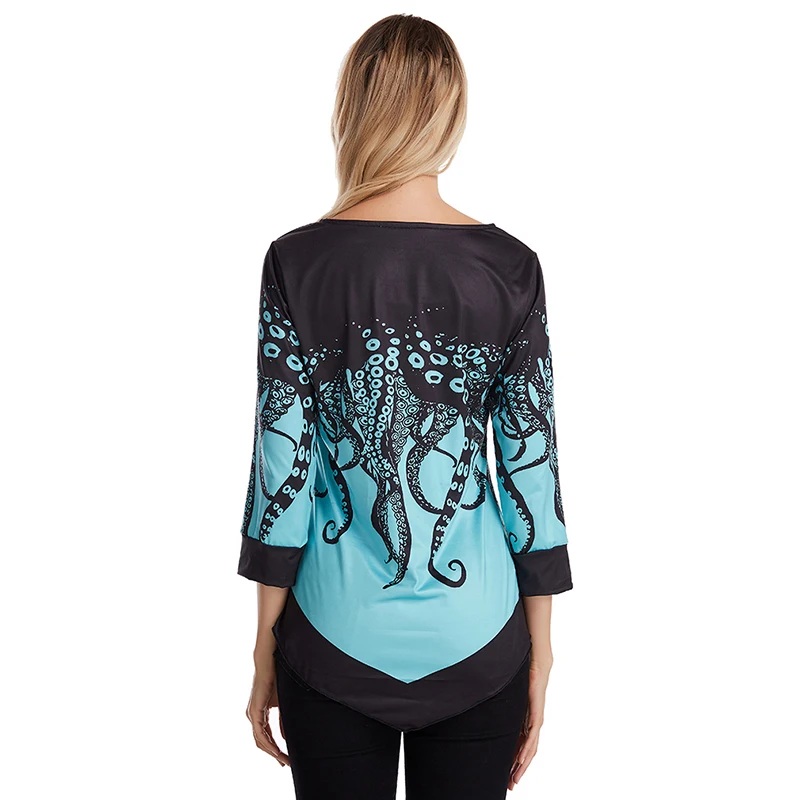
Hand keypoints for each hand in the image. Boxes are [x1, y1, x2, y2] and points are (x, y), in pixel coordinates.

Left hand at [245, 660, 289, 766]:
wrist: (269, 662)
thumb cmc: (276, 678)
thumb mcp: (282, 703)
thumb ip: (283, 720)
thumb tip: (285, 738)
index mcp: (259, 714)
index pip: (266, 737)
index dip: (275, 750)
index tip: (285, 759)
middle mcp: (253, 716)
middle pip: (262, 743)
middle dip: (275, 755)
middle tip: (287, 764)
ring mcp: (252, 714)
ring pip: (260, 740)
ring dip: (272, 752)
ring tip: (284, 760)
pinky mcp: (254, 711)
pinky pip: (260, 733)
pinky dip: (268, 743)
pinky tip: (276, 750)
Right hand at [508, 658, 551, 790]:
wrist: (535, 665)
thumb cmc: (521, 676)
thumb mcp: (507, 696)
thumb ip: (498, 704)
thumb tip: (479, 703)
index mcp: (523, 721)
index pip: (518, 746)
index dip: (513, 761)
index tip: (506, 775)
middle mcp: (530, 724)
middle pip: (525, 752)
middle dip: (518, 770)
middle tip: (510, 784)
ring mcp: (535, 721)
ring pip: (530, 748)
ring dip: (522, 764)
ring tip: (515, 778)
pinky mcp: (537, 715)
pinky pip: (532, 737)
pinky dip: (527, 749)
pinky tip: (521, 759)